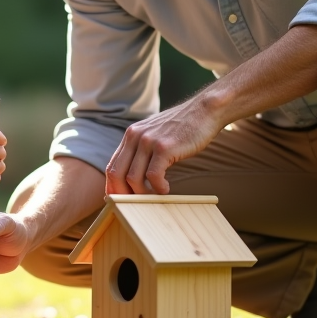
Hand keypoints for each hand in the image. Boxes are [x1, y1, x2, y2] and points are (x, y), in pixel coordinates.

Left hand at [105, 95, 224, 194]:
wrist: (204, 110)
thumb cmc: (183, 127)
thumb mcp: (155, 134)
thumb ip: (142, 150)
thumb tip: (134, 176)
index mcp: (131, 135)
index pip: (112, 167)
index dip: (112, 188)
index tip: (118, 202)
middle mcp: (135, 137)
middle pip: (116, 174)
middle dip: (122, 195)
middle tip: (133, 206)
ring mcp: (148, 141)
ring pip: (133, 178)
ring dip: (142, 194)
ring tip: (154, 197)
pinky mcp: (164, 148)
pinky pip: (153, 176)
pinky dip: (158, 188)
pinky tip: (166, 189)